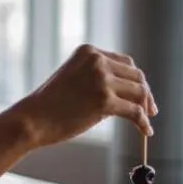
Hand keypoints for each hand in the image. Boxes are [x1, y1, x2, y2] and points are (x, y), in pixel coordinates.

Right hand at [7, 44, 156, 147]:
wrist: (32, 119)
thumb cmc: (49, 104)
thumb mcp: (73, 78)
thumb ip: (96, 78)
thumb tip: (126, 94)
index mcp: (89, 52)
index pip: (125, 62)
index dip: (136, 80)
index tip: (141, 95)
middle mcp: (97, 61)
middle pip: (136, 75)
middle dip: (145, 94)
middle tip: (150, 110)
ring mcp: (101, 80)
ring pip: (139, 93)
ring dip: (145, 109)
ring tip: (146, 122)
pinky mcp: (104, 101)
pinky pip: (135, 112)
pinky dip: (143, 123)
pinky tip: (145, 131)